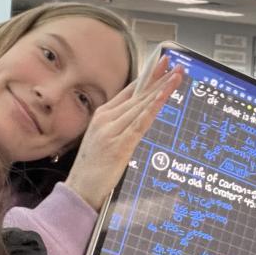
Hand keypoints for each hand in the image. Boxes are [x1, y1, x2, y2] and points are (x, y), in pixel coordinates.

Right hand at [63, 57, 184, 211]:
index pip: (130, 91)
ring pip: (141, 104)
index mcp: (103, 115)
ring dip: (161, 88)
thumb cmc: (92, 169)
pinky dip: (152, 108)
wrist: (79, 190)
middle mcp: (106, 119)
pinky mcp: (119, 145)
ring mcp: (111, 130)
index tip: (162, 64)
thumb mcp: (104, 140)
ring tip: (176, 76)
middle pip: (138, 94)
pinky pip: (140, 123)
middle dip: (158, 77)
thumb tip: (140, 116)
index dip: (147, 76)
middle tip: (175, 64)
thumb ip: (119, 126)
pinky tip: (162, 97)